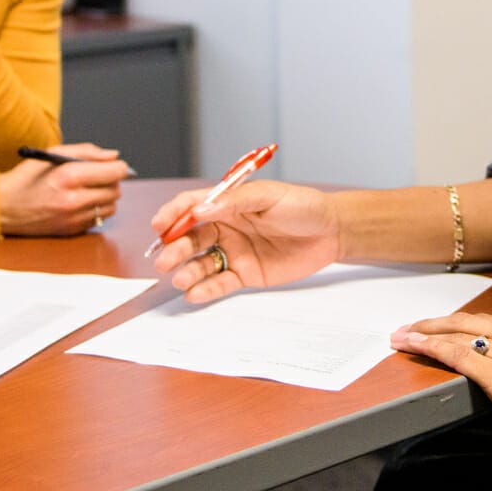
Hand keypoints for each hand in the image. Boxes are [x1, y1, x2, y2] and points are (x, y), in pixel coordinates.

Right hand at [0, 142, 128, 236]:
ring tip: (87, 190)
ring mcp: (73, 219)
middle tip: (97, 176)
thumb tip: (114, 156)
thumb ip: (87, 152)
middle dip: (111, 181)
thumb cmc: (27, 177)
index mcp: (69, 176)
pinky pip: (98, 219)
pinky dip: (95, 210)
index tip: (113, 166)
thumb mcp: (53, 154)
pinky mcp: (72, 231)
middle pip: (115, 190)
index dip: (118, 167)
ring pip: (111, 207)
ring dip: (105, 197)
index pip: (114, 172)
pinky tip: (79, 203)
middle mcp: (74, 200)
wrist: (3, 207)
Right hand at [150, 180, 342, 302]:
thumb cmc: (303, 206)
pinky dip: (206, 290)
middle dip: (175, 248)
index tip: (159, 225)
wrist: (332, 232)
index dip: (173, 214)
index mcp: (229, 203)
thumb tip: (200, 209)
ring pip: (202, 262)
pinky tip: (195, 294)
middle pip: (191, 238)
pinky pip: (221, 283)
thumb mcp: (270, 196)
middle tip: (165, 260)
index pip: (192, 206)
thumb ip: (236, 202)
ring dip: (187, 271)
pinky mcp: (246, 274)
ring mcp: (234, 251)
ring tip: (181, 279)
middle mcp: (226, 227)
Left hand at [391, 310, 491, 458]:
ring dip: (425, 335)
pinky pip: (458, 356)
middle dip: (434, 324)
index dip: (460, 324)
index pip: (488, 322)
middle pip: (466, 322)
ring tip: (402, 337)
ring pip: (457, 336)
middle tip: (408, 328)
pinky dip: (432, 349)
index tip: (441, 326)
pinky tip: (415, 347)